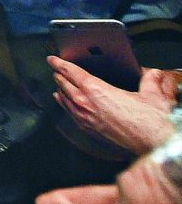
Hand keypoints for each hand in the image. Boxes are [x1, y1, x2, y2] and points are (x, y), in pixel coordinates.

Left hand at [49, 57, 177, 153]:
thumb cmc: (150, 121)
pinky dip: (64, 105)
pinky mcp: (88, 130)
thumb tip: (152, 74)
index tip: (52, 60)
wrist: (152, 143)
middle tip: (56, 70)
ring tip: (58, 84)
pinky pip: (70, 114)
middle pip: (65, 85)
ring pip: (65, 100)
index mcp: (96, 90)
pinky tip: (64, 103)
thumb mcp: (151, 94)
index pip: (71, 72)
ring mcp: (85, 118)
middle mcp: (85, 103)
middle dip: (59, 76)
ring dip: (60, 90)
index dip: (60, 64)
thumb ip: (149, 81)